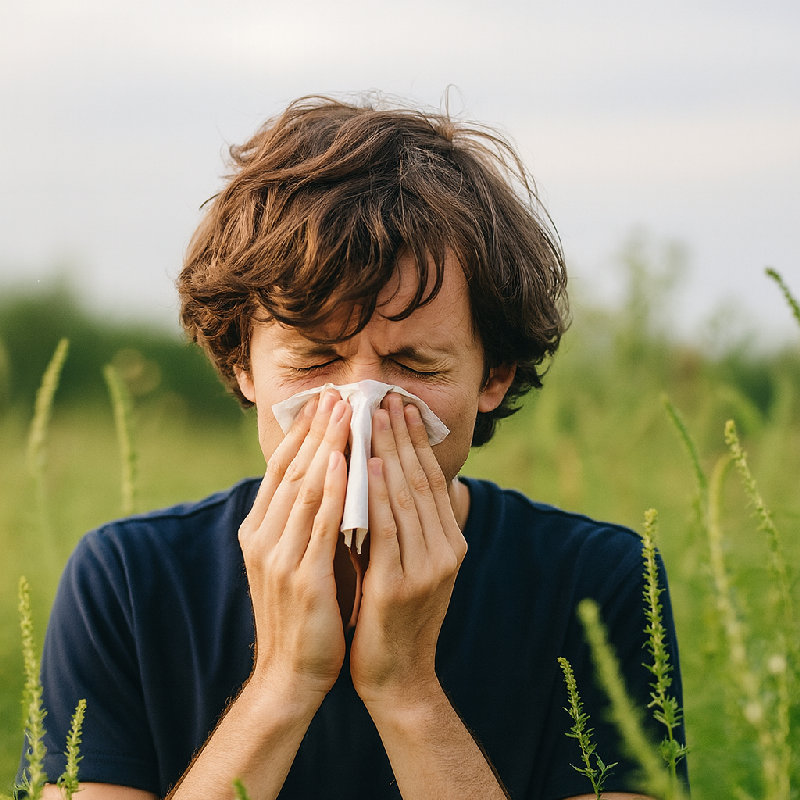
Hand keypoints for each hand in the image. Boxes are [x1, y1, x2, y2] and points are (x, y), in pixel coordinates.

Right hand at [238, 389, 351, 708]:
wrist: (290, 675)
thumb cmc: (304, 613)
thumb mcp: (297, 558)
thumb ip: (307, 520)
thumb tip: (332, 478)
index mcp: (260, 530)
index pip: (281, 469)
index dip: (302, 433)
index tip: (322, 401)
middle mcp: (263, 537)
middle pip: (292, 470)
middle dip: (316, 429)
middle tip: (336, 393)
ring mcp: (278, 556)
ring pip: (305, 488)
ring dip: (326, 446)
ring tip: (344, 412)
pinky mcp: (301, 577)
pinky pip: (319, 523)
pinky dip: (332, 489)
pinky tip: (346, 461)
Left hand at [350, 393, 467, 710]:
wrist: (398, 677)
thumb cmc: (397, 616)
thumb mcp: (417, 566)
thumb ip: (419, 526)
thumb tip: (416, 482)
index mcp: (450, 543)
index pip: (432, 480)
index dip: (417, 441)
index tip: (401, 406)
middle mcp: (445, 551)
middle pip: (422, 480)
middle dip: (403, 435)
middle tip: (388, 397)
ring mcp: (426, 568)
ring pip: (406, 497)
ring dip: (390, 452)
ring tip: (375, 416)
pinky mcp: (400, 586)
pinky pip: (386, 529)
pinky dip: (377, 494)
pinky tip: (367, 465)